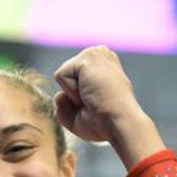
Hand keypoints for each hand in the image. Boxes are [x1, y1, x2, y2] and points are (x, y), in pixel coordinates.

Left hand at [52, 46, 164, 167]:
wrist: (118, 122)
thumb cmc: (103, 124)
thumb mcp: (79, 115)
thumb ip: (64, 104)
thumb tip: (58, 94)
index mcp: (102, 66)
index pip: (71, 79)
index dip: (77, 98)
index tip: (97, 104)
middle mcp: (100, 55)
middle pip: (65, 77)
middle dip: (73, 95)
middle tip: (94, 102)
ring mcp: (95, 53)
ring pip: (63, 76)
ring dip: (72, 94)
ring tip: (92, 98)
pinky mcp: (88, 56)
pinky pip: (60, 76)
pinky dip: (71, 91)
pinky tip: (89, 93)